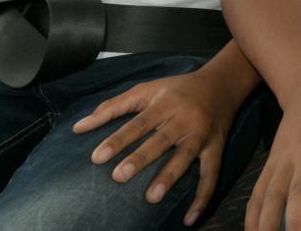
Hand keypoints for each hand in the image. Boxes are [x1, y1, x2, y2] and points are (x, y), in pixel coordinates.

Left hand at [72, 67, 242, 225]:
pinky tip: (189, 219)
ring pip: (185, 157)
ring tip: (152, 198)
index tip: (97, 157)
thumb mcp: (147, 89)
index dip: (118, 139)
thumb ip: (112, 107)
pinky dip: (203, 197)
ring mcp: (202, 135)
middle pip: (161, 140)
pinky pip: (211, 175)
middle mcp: (185, 118)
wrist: (223, 83)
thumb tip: (78, 128)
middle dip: (140, 158)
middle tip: (118, 176)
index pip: (139, 123)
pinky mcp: (216, 148)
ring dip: (170, 177)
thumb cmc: (177, 89)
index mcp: (166, 103)